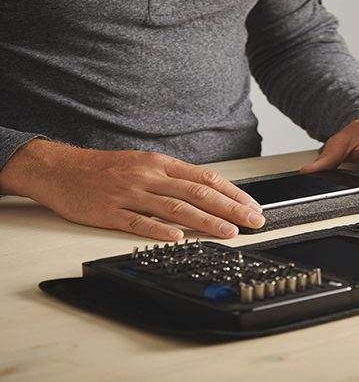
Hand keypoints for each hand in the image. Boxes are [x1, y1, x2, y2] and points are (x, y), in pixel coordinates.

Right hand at [0, 140, 264, 240]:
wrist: (60, 169)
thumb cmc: (105, 169)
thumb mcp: (145, 164)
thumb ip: (174, 178)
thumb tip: (208, 192)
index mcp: (160, 164)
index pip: (206, 178)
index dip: (233, 194)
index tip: (252, 207)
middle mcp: (149, 177)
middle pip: (198, 193)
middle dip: (230, 209)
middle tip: (253, 222)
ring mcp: (130, 194)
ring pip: (175, 208)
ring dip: (206, 222)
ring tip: (228, 233)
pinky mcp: (109, 212)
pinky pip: (137, 222)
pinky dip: (159, 230)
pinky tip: (178, 238)